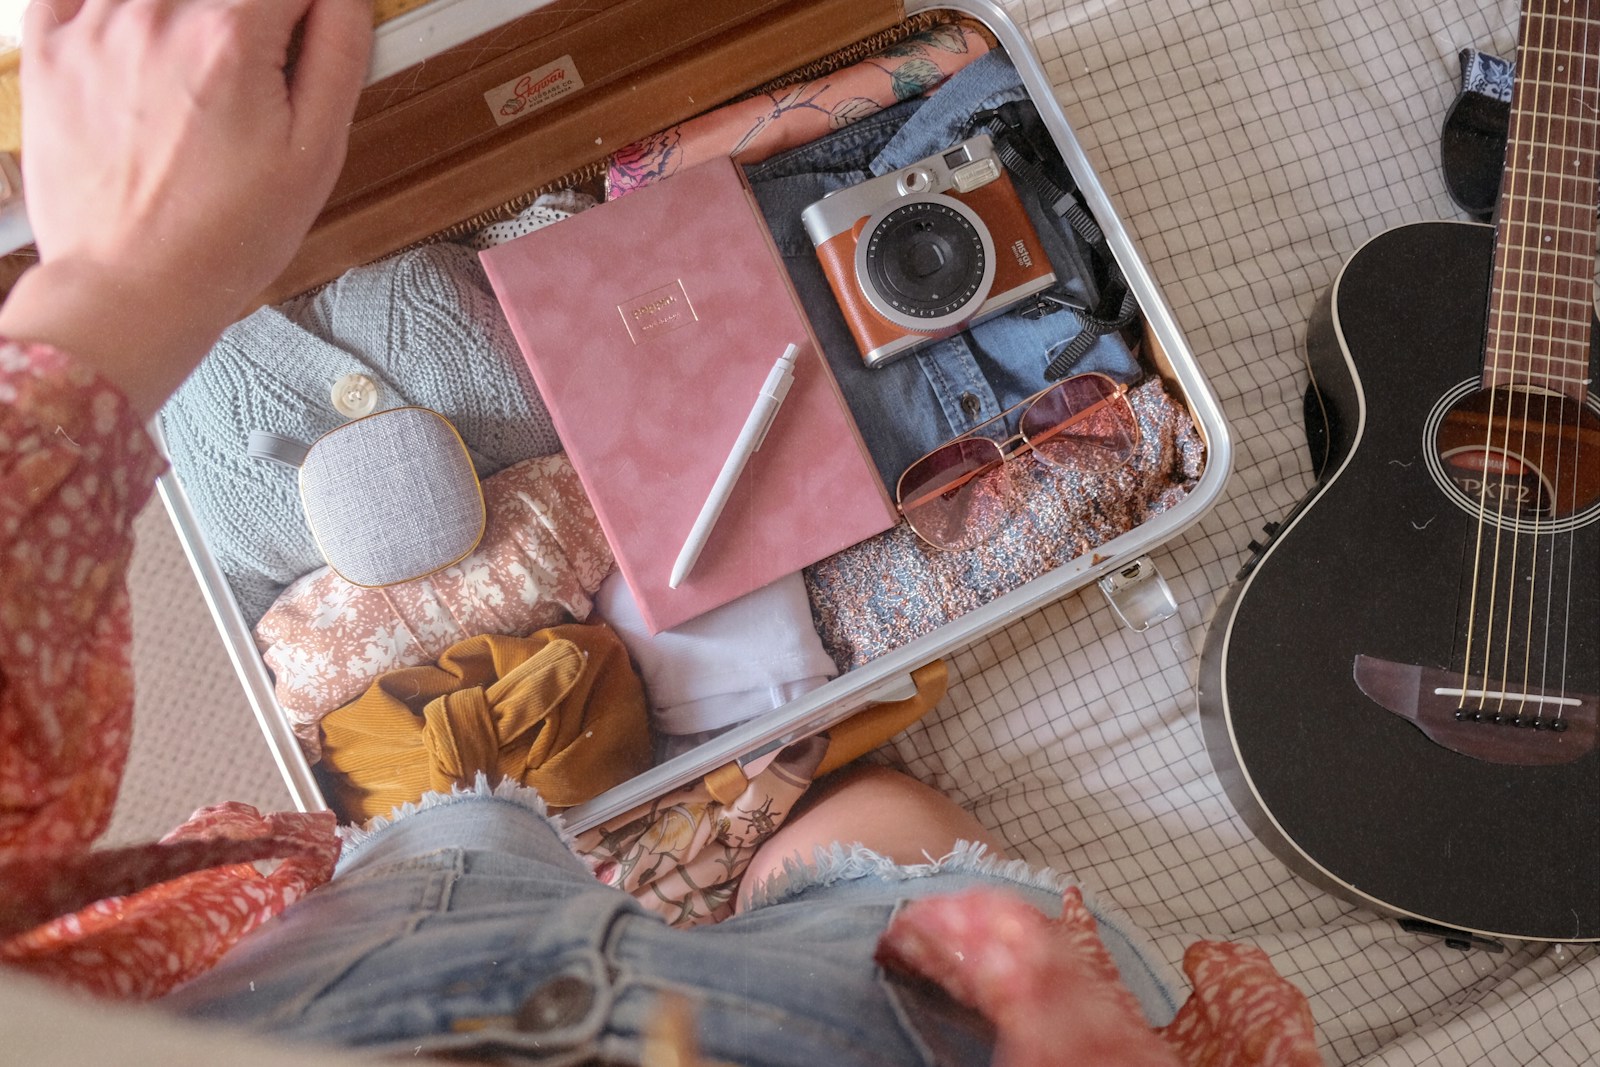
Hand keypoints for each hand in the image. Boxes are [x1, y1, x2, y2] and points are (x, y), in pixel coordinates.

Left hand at [0, 0, 370, 414]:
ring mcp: (94, 25)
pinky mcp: (49, 48)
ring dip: (191, 21)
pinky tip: (142, 47)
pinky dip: (117, 10)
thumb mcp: (316, 152)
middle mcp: (158, 14)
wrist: (131, 288)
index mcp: (230, 34)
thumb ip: (340, 51)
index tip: (305, 41)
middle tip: (254, 86)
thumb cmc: (225, 237)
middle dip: (252, 24)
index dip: (310, 11)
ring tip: (201, 87)